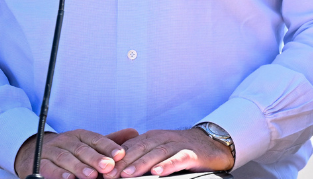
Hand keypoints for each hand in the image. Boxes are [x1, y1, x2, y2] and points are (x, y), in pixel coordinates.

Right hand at [15, 128, 136, 178]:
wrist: (37, 152)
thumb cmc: (71, 150)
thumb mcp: (89, 144)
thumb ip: (110, 141)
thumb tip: (134, 133)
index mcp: (80, 135)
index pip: (96, 139)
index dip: (108, 146)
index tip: (121, 155)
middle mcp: (66, 140)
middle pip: (82, 148)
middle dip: (96, 158)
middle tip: (108, 166)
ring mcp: (52, 150)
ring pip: (66, 157)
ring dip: (78, 167)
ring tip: (91, 175)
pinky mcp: (40, 162)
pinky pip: (49, 167)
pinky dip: (58, 173)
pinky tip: (69, 178)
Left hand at [105, 128, 233, 177]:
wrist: (210, 145)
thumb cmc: (179, 151)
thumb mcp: (158, 151)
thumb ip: (141, 157)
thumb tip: (118, 171)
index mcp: (151, 137)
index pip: (129, 147)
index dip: (115, 158)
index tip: (102, 171)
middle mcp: (162, 138)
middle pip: (140, 148)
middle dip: (123, 162)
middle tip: (110, 174)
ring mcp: (177, 144)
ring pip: (156, 152)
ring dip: (141, 163)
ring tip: (128, 175)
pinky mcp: (191, 153)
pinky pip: (178, 158)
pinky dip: (167, 165)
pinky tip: (158, 172)